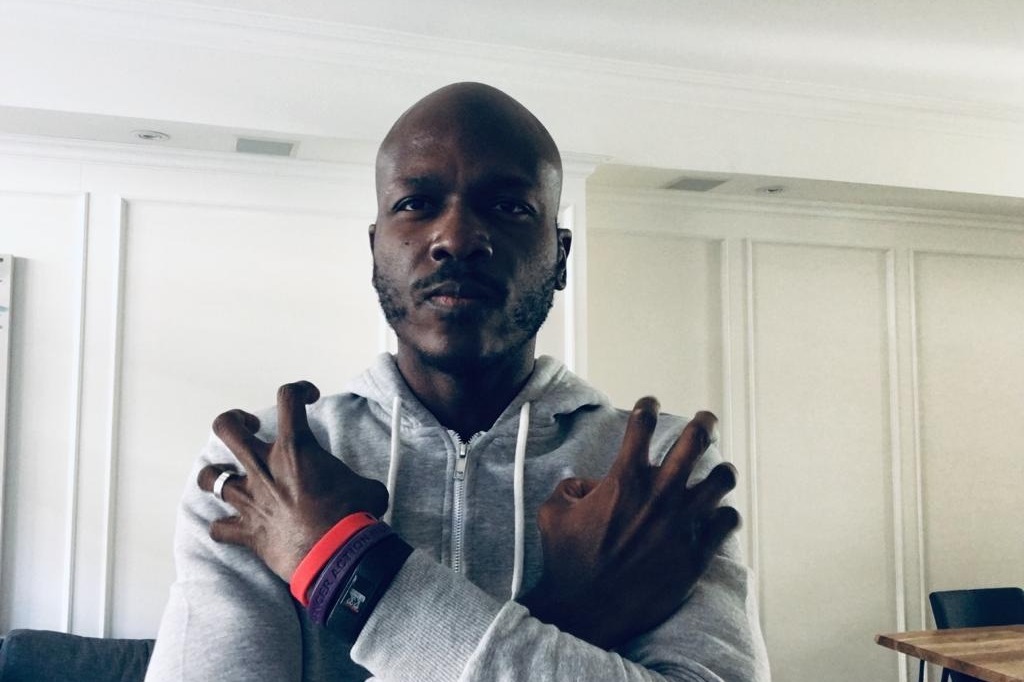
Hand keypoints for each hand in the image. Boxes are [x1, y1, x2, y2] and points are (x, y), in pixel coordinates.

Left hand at [197, 381, 388, 580]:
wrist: (336, 554)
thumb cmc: (352, 517)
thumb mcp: (365, 487)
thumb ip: (354, 480)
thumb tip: (364, 491)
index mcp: (295, 450)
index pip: (289, 399)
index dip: (298, 390)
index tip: (307, 397)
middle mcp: (265, 469)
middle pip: (227, 429)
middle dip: (234, 421)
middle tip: (248, 427)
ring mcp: (250, 499)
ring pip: (210, 478)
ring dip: (217, 475)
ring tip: (228, 477)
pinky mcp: (246, 531)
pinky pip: (219, 528)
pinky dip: (224, 526)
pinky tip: (232, 526)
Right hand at [519, 397, 738, 649]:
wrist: (587, 612)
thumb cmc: (567, 563)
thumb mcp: (553, 513)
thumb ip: (571, 487)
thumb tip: (588, 484)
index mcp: (624, 479)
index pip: (642, 424)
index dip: (647, 407)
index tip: (650, 405)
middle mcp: (659, 494)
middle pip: (695, 440)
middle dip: (703, 423)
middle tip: (705, 420)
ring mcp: (682, 523)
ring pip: (721, 479)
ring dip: (720, 471)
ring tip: (720, 471)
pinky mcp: (697, 553)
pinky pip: (727, 521)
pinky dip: (724, 515)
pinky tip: (719, 516)